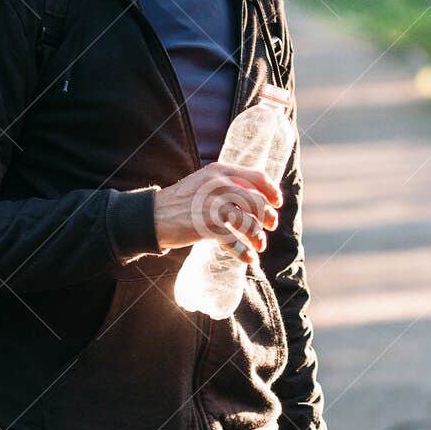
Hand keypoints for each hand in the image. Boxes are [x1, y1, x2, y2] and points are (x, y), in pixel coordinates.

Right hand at [153, 161, 281, 265]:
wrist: (153, 215)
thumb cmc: (180, 201)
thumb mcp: (204, 181)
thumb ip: (226, 184)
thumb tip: (254, 197)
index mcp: (221, 171)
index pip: (258, 177)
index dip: (272, 191)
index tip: (277, 202)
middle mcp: (220, 185)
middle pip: (257, 202)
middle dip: (268, 217)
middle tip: (269, 227)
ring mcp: (215, 206)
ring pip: (249, 223)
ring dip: (257, 237)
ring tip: (258, 245)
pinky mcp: (209, 226)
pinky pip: (234, 241)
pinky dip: (244, 252)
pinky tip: (249, 258)